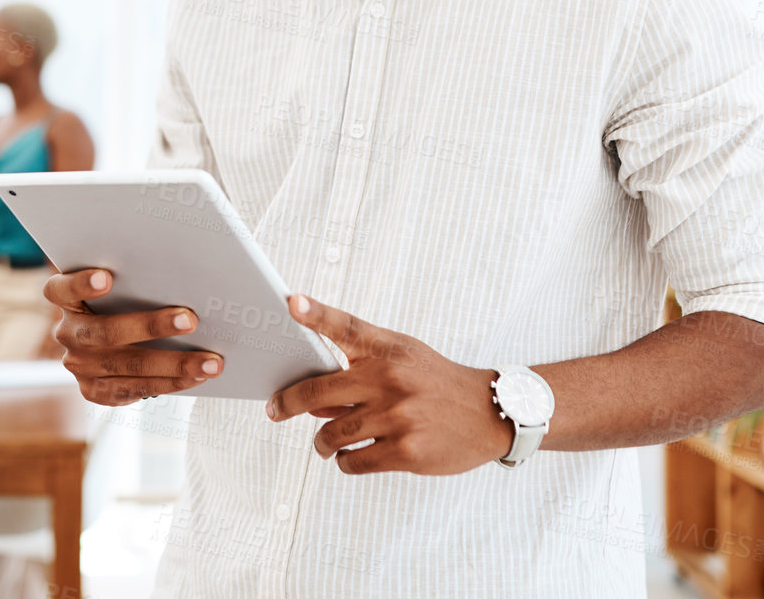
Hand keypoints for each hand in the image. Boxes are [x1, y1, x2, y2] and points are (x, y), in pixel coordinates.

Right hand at [44, 268, 224, 405]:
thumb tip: (184, 277)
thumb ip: (134, 280)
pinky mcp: (94, 391)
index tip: (107, 277)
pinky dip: (170, 382)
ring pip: (128, 366)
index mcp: (65, 299)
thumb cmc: (121, 299)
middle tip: (191, 319)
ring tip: (210, 361)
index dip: (81, 283)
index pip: (61, 289)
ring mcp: (79, 366)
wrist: (105, 342)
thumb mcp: (119, 285)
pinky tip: (197, 376)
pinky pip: (135, 389)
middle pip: (105, 332)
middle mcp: (67, 333)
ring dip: (175, 364)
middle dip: (152, 326)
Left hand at [265, 294, 513, 475]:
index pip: (346, 327)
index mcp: (388, 350)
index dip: (317, 313)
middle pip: (318, 392)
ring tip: (326, 444)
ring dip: (322, 443)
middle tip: (274, 410)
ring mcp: (398, 416)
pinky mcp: (406, 452)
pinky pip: (353, 461)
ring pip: (331, 435)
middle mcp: (391, 379)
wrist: (489, 412)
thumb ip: (358, 372)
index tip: (291, 302)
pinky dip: (345, 461)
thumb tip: (312, 403)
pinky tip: (351, 456)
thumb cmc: (436, 383)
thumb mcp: (403, 360)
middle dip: (287, 404)